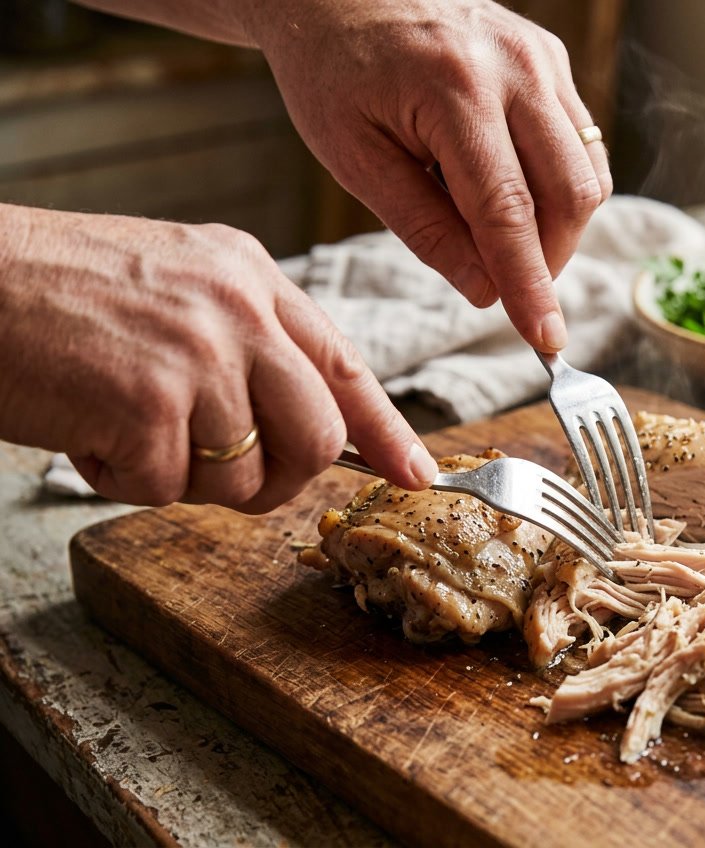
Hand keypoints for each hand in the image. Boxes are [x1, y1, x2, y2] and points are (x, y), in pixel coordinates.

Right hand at [0, 204, 436, 511]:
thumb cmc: (49, 291)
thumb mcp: (172, 286)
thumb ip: (243, 343)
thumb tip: (300, 427)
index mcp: (251, 276)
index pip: (346, 365)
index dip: (387, 430)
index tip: (419, 473)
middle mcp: (240, 309)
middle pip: (317, 438)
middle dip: (276, 480)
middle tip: (217, 472)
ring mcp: (202, 355)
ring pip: (245, 477)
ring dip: (183, 479)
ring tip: (122, 427)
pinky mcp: (151, 403)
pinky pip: (168, 489)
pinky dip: (122, 479)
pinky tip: (85, 431)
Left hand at [239, 0, 612, 351]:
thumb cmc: (333, 69)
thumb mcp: (353, 157)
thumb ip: (423, 228)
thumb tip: (485, 291)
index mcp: (453, 90)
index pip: (509, 211)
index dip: (530, 284)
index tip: (546, 340)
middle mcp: (514, 68)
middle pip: (570, 194)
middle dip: (549, 259)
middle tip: (506, 286)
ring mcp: (541, 58)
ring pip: (587, 173)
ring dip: (557, 227)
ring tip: (494, 231)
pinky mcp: (551, 59)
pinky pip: (581, 143)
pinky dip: (557, 187)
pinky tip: (506, 188)